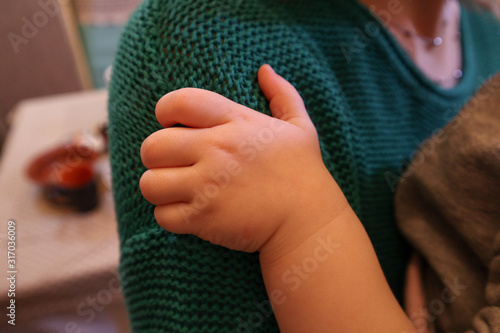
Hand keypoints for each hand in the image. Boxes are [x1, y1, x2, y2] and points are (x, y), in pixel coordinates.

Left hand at [140, 64, 348, 254]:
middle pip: (152, 146)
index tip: (175, 125)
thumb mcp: (300, 127)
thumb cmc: (304, 173)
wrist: (308, 222)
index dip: (166, 111)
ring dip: (159, 188)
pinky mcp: (204, 218)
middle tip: (174, 164)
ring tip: (177, 190)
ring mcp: (209, 185)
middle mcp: (218, 150)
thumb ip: (282, 94)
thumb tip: (264, 69)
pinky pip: (162, 215)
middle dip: (157, 156)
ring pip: (150, 183)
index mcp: (236, 123)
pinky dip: (170, 216)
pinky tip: (188, 213)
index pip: (179, 102)